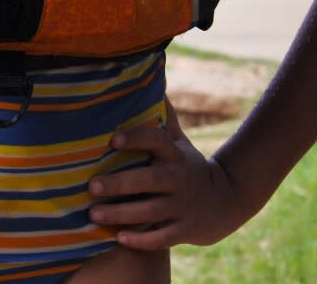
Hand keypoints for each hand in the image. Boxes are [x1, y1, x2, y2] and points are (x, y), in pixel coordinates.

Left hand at [87, 122, 247, 248]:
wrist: (226, 201)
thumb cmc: (185, 164)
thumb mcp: (178, 140)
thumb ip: (162, 115)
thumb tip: (148, 76)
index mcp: (174, 154)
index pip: (157, 142)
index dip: (136, 139)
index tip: (113, 139)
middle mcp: (179, 180)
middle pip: (149, 181)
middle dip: (120, 184)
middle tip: (91, 186)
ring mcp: (183, 207)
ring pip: (150, 212)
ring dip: (122, 214)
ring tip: (93, 214)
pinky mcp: (184, 230)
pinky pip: (163, 237)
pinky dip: (142, 240)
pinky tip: (120, 239)